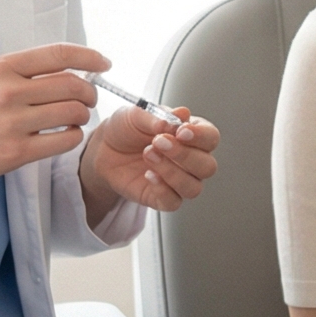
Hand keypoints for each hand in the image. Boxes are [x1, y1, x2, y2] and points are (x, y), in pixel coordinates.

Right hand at [0, 43, 101, 214]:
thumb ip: (20, 74)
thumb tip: (66, 71)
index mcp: (2, 67)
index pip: (59, 54)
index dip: (89, 57)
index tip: (104, 63)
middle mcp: (8, 90)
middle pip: (73, 85)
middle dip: (89, 94)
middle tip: (87, 101)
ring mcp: (12, 122)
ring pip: (73, 112)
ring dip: (82, 117)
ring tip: (74, 120)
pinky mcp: (15, 152)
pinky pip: (65, 140)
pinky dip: (73, 137)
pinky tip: (64, 137)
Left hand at [79, 105, 220, 224]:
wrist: (104, 149)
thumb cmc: (126, 129)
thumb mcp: (138, 114)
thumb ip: (160, 116)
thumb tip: (181, 115)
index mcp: (192, 135)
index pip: (211, 138)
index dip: (201, 136)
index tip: (181, 131)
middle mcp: (190, 160)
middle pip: (207, 166)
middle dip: (185, 155)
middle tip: (159, 142)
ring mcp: (178, 181)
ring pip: (193, 187)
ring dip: (172, 171)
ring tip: (148, 154)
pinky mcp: (162, 198)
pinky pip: (173, 202)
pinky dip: (162, 189)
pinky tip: (148, 174)